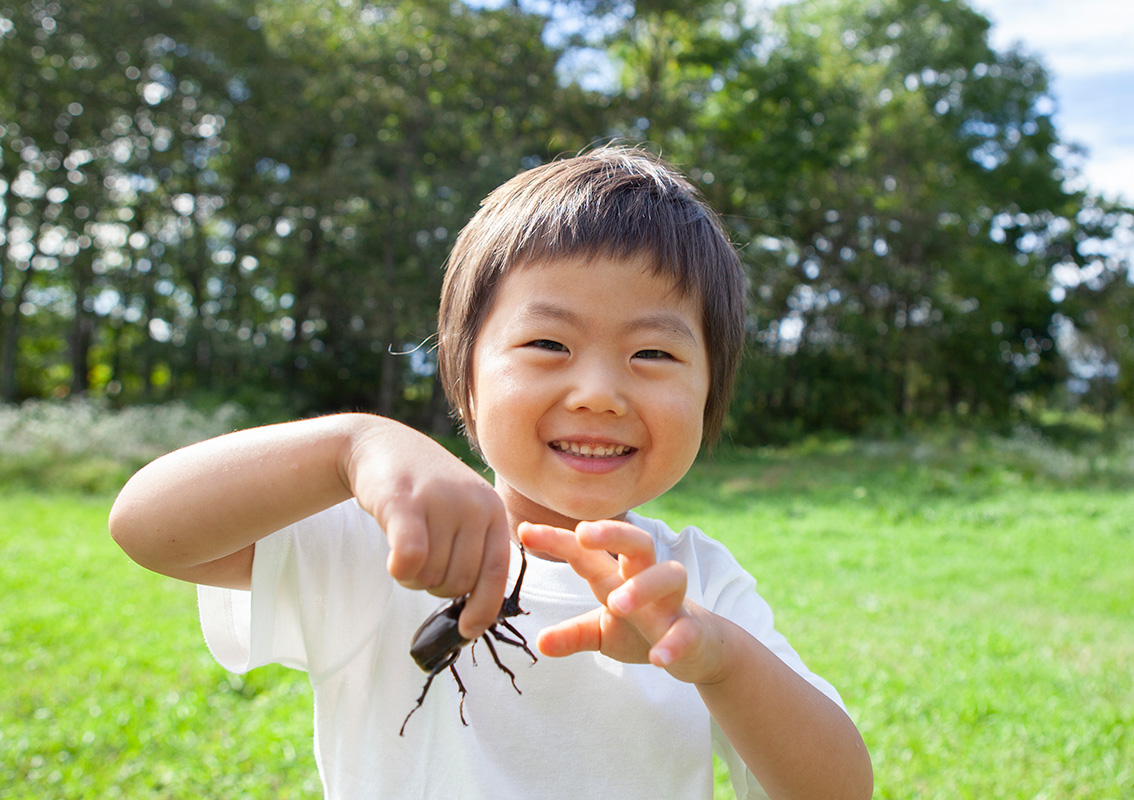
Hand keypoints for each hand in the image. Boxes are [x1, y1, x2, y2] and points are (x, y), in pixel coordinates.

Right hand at [344, 420, 510, 639]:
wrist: (381, 446)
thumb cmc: (424, 491)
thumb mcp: (462, 513)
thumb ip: (475, 551)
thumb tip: (478, 617)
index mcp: (493, 510)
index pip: (498, 573)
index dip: (484, 608)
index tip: (468, 630)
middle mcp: (474, 505)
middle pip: (459, 582)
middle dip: (436, 586)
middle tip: (420, 561)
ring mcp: (442, 502)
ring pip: (431, 576)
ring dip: (413, 577)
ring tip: (406, 547)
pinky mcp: (406, 503)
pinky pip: (410, 560)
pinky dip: (400, 570)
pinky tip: (393, 558)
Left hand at [518, 519, 725, 684]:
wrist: (699, 647)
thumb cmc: (642, 627)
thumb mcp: (601, 632)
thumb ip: (572, 634)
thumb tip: (539, 641)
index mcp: (617, 576)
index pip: (586, 553)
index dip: (557, 540)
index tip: (524, 530)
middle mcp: (646, 579)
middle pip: (637, 541)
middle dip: (612, 532)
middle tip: (584, 533)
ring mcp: (672, 603)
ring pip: (668, 576)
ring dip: (643, 585)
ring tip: (617, 603)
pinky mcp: (692, 631)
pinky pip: (687, 630)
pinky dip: (674, 642)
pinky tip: (658, 657)